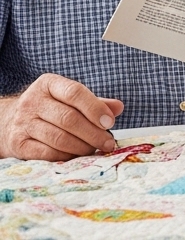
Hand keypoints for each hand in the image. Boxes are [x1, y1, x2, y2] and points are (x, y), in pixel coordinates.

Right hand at [0, 74, 123, 159]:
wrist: (8, 122)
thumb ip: (95, 102)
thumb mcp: (69, 99)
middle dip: (93, 133)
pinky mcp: (18, 143)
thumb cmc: (49, 109)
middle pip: (69, 118)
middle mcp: (32, 101)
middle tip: (108, 143)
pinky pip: (47, 153)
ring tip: (95, 149)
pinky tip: (76, 155)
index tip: (110, 122)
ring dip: (82, 147)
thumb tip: (118, 107)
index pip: (74, 93)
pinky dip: (66, 156)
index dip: (95, 108)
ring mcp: (22, 123)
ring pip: (59, 138)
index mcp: (48, 84)